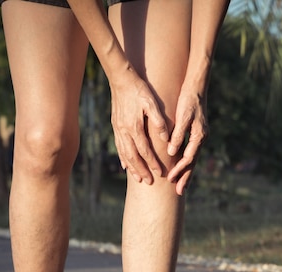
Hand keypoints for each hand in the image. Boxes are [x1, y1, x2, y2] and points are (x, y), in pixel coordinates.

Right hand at [110, 68, 168, 183]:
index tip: (161, 173)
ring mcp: (118, 129)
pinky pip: (119, 146)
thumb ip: (158, 121)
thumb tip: (165, 138)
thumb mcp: (152, 103)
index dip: (153, 163)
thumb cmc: (139, 90)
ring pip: (125, 153)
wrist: (121, 79)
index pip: (145, 150)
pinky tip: (126, 165)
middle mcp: (124, 131)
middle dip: (141, 170)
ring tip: (138, 178)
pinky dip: (123, 158)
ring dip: (132, 167)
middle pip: (133, 156)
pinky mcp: (116, 126)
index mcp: (134, 126)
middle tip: (149, 182)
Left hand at [167, 89, 207, 194]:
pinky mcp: (195, 134)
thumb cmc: (188, 100)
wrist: (197, 87)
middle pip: (193, 163)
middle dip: (186, 178)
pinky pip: (190, 152)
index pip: (189, 158)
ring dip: (186, 172)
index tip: (170, 179)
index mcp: (199, 136)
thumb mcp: (183, 116)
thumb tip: (172, 153)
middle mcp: (201, 138)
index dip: (179, 169)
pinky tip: (181, 168)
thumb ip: (178, 135)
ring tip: (180, 186)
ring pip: (192, 159)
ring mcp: (199, 137)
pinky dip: (186, 162)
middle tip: (179, 192)